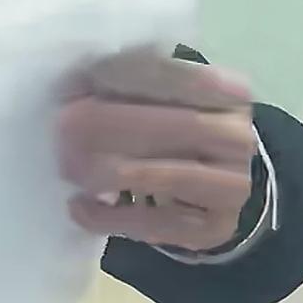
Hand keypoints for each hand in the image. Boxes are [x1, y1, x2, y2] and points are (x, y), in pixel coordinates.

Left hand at [58, 49, 255, 252]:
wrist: (206, 192)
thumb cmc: (169, 138)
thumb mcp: (156, 101)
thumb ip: (129, 83)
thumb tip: (79, 74)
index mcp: (230, 93)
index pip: (178, 77)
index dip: (126, 75)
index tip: (79, 79)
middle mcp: (240, 139)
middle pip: (177, 126)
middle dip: (113, 125)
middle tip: (62, 127)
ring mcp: (233, 187)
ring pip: (169, 177)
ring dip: (112, 172)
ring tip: (68, 167)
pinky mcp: (212, 229)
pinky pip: (158, 224)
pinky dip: (113, 217)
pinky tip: (79, 207)